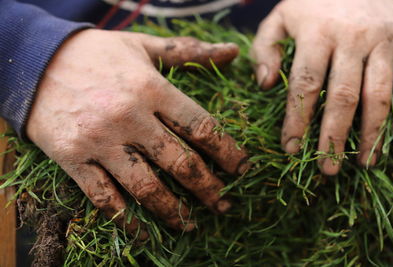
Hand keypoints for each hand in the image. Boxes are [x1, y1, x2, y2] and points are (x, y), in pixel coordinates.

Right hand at [27, 29, 248, 236]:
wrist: (33, 59)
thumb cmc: (95, 53)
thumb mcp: (143, 45)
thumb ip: (188, 51)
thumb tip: (231, 51)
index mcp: (151, 88)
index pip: (201, 127)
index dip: (227, 152)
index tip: (242, 169)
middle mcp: (129, 117)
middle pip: (179, 162)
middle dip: (207, 188)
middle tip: (224, 203)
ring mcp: (99, 141)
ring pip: (145, 186)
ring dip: (173, 210)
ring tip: (191, 223)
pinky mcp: (73, 158)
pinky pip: (103, 197)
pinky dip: (125, 219)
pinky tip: (143, 231)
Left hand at [251, 0, 392, 174]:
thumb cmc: (314, 3)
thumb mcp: (281, 17)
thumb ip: (265, 48)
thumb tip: (266, 85)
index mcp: (317, 32)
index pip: (305, 85)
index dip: (297, 120)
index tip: (291, 149)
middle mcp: (353, 37)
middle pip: (343, 96)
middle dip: (334, 136)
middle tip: (326, 169)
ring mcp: (383, 40)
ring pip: (379, 96)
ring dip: (371, 134)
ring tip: (363, 163)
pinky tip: (390, 139)